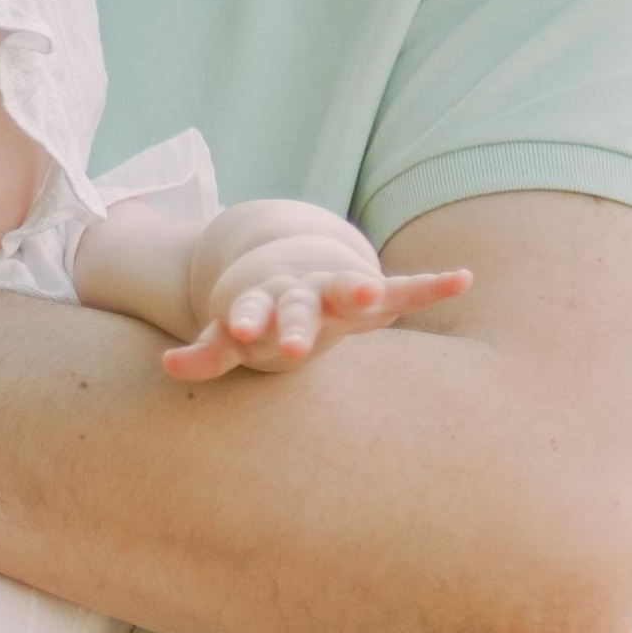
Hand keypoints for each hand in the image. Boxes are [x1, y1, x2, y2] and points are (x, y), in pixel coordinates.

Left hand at [163, 213, 471, 382]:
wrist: (290, 267)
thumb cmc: (258, 319)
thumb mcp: (229, 338)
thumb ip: (205, 354)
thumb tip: (168, 365)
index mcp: (262, 305)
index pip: (250, 315)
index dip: (245, 322)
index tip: (241, 331)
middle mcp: (300, 294)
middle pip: (297, 306)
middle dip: (298, 322)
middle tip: (296, 344)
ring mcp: (335, 290)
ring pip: (347, 289)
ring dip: (359, 289)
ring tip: (371, 292)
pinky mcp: (371, 293)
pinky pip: (403, 289)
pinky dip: (430, 286)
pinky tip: (463, 279)